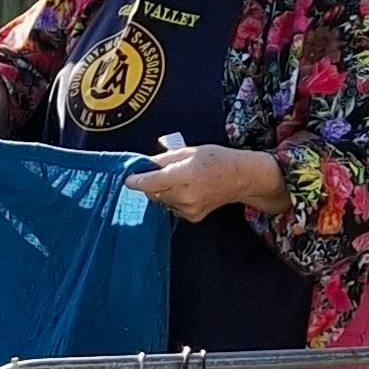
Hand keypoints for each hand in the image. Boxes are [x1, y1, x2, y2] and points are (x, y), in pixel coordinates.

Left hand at [125, 141, 280, 225]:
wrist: (241, 177)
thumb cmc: (216, 159)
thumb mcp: (188, 151)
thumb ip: (162, 160)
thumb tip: (142, 165)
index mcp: (184, 174)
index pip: (149, 182)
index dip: (135, 180)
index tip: (128, 178)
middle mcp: (185, 194)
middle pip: (152, 192)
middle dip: (151, 183)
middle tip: (163, 173)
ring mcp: (189, 208)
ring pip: (161, 200)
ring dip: (163, 191)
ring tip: (180, 181)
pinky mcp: (192, 217)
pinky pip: (172, 208)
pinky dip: (174, 199)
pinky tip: (187, 191)